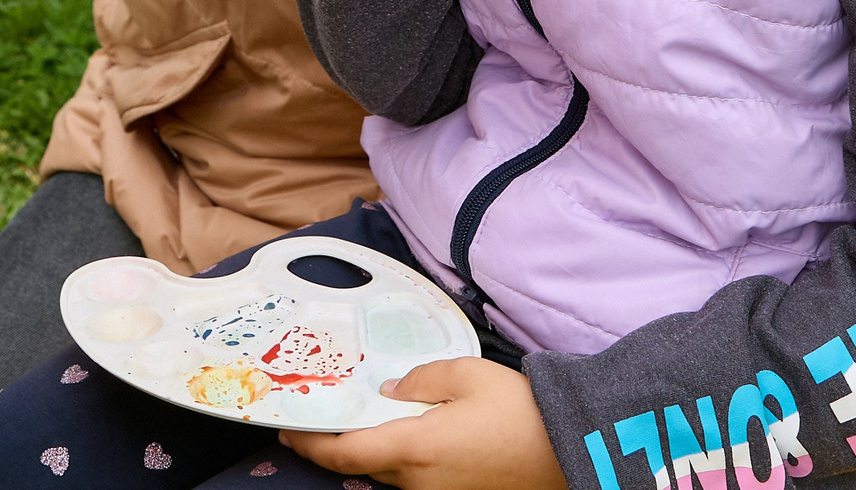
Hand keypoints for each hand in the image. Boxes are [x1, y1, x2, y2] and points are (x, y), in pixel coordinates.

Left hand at [282, 358, 560, 489]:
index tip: (288, 430)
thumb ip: (419, 380)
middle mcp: (419, 481)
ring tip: (368, 418)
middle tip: (324, 415)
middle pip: (364, 465)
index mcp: (414, 449)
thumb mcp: (466, 376)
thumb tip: (391, 392)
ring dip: (374, 449)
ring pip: (389, 473)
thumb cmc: (520, 411)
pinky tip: (411, 434)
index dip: (311, 443)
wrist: (567, 450)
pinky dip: (401, 457)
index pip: (344, 453)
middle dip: (340, 443)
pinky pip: (415, 479)